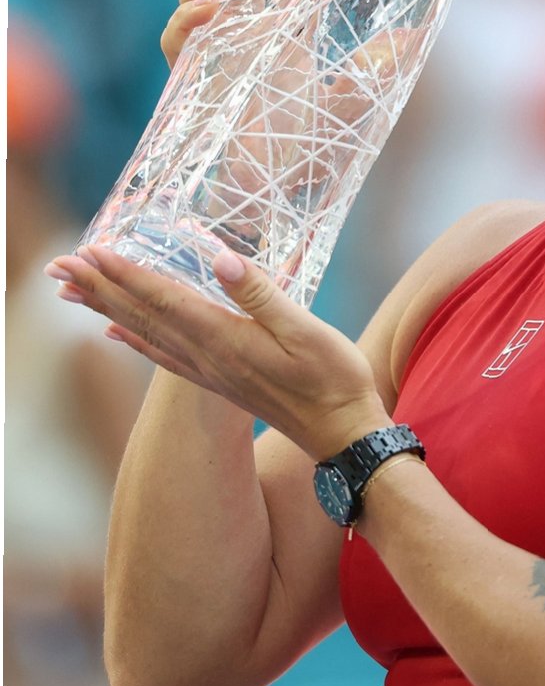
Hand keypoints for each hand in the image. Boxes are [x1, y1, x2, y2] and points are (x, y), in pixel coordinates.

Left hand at [45, 244, 388, 460]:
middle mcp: (209, 358)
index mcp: (228, 340)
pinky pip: (163, 356)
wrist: (343, 434)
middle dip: (100, 288)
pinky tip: (115, 333)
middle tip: (60, 265)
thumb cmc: (334, 380)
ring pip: (145, 334)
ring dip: (107, 308)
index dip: (128, 274)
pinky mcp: (219, 381)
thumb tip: (221, 260)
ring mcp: (211, 373)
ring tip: (72, 291)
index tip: (93, 251)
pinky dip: (133, 340)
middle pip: (143, 317)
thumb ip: (263, 295)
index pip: (166, 301)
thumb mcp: (307, 331)